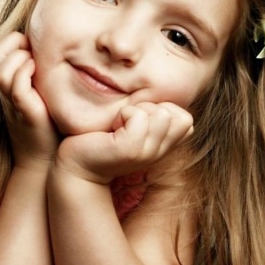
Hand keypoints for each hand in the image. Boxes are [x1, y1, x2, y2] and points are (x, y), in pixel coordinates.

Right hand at [0, 32, 58, 169]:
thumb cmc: (48, 125)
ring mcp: (13, 102)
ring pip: (2, 70)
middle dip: (15, 45)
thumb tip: (61, 49)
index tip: (34, 48)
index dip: (13, 41)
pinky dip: (27, 74)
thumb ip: (41, 73)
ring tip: (38, 66)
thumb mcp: (41, 92)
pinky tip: (41, 77)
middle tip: (35, 53)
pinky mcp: (25, 113)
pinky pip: (17, 87)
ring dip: (21, 60)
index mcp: (8, 84)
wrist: (44, 160)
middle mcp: (6, 91)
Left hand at [56, 102, 192, 183]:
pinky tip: (112, 128)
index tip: (137, 121)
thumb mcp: (136, 126)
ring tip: (119, 125)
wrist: (78, 165)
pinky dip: (124, 114)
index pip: (187, 120)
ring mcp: (147, 153)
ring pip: (162, 114)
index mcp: (163, 146)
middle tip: (127, 122)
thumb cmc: (104, 140)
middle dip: (152, 109)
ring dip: (136, 110)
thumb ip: (154, 116)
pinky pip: (139, 117)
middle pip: (180, 116)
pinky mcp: (130, 150)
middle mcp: (159, 152)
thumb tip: (164, 98)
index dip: (164, 111)